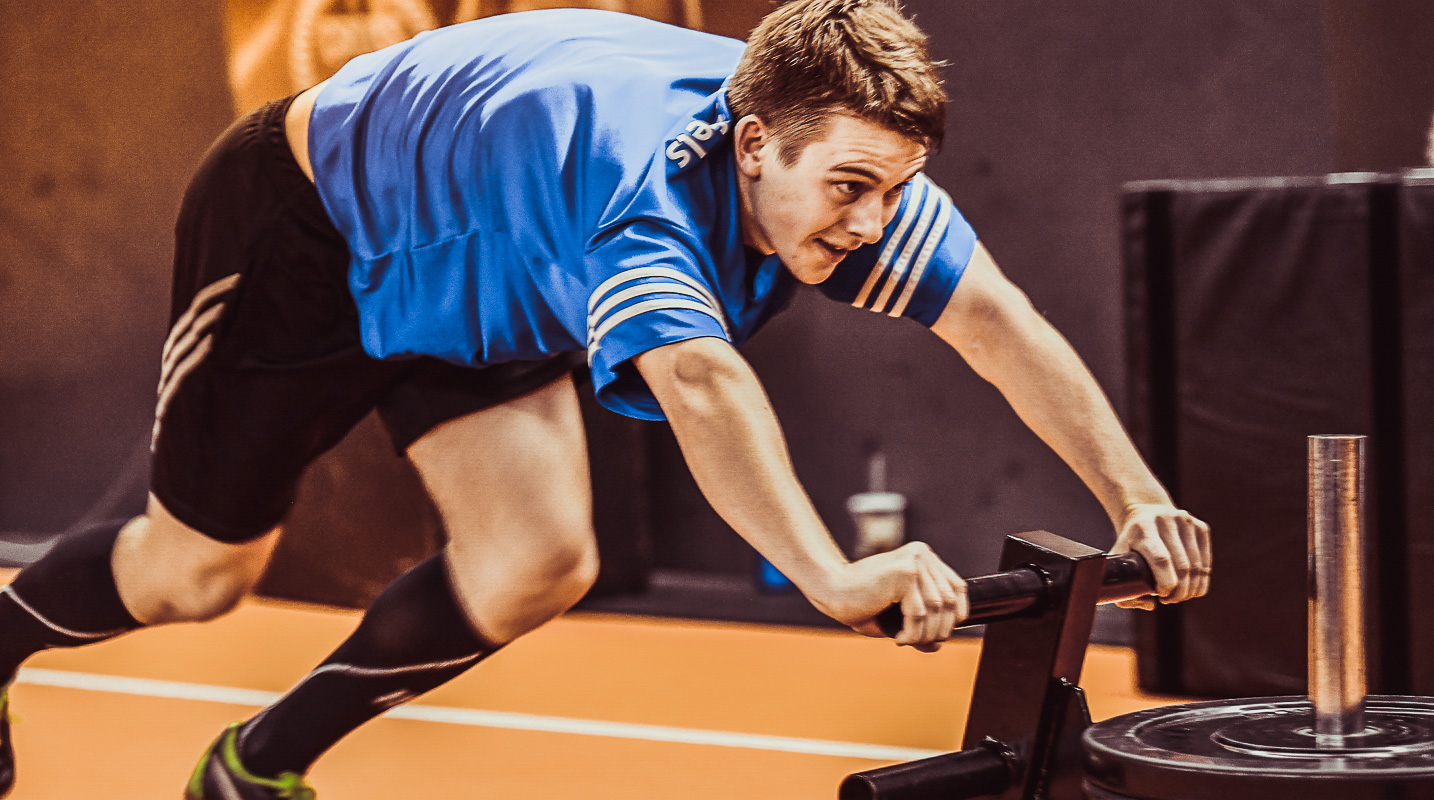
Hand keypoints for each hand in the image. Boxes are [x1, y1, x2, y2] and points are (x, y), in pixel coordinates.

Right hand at [808, 542, 967, 651]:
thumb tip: (938, 645)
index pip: (957, 588)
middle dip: (939, 630)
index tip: (940, 634)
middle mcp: (922, 555)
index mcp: (923, 558)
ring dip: (924, 635)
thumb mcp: (898, 615)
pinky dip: (912, 633)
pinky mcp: (905, 573)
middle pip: (949, 601)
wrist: (831, 589)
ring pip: (936, 610)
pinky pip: (920, 613)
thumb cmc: (861, 602)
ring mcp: (914, 562)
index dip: (956, 615)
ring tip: (906, 641)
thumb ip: (921, 625)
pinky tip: (897, 638)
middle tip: (920, 644)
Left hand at [1111, 503, 1210, 608]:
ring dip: (1191, 589)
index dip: (1166, 584)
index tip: (1161, 596)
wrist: (1146, 512)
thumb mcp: (1117, 559)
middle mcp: (1166, 521)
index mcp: (1142, 529)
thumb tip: (1151, 604)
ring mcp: (1186, 522)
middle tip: (1170, 600)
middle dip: (1179, 592)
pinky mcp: (1201, 527)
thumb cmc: (1130, 543)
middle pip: (1183, 567)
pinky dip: (1200, 581)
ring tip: (1179, 596)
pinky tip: (1189, 586)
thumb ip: (1123, 587)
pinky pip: (1206, 563)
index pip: (1161, 559)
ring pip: (1198, 567)